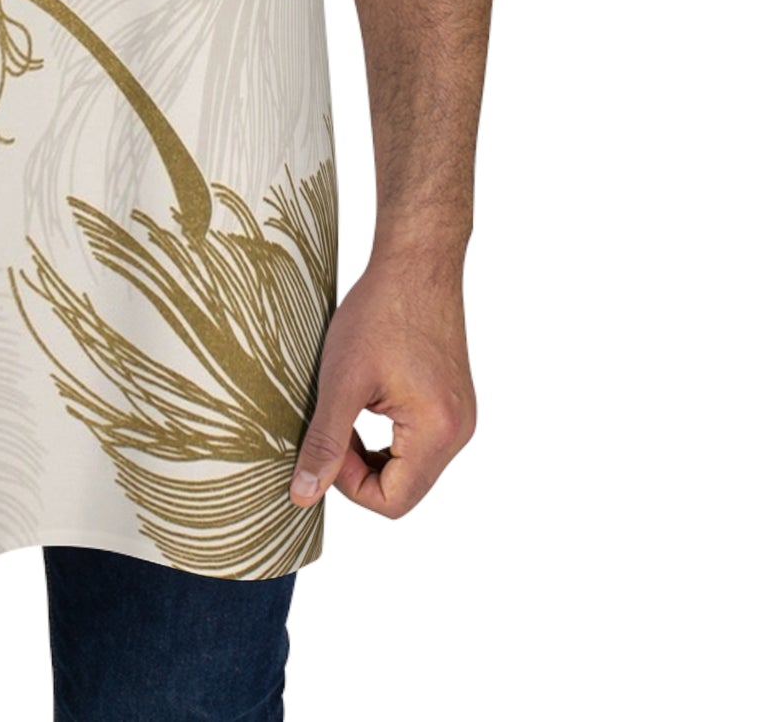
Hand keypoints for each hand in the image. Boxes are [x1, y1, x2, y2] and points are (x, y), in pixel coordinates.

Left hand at [289, 245, 475, 517]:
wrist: (417, 262)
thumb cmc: (381, 312)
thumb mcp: (342, 380)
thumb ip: (324, 443)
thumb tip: (304, 495)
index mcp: (439, 433)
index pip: (393, 503)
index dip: (349, 485)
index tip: (327, 443)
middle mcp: (460, 433)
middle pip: (404, 489)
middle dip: (359, 468)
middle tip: (333, 425)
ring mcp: (460, 417)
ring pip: (411, 466)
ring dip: (372, 451)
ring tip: (348, 409)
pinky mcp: (454, 402)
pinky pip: (420, 441)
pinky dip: (389, 434)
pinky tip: (367, 400)